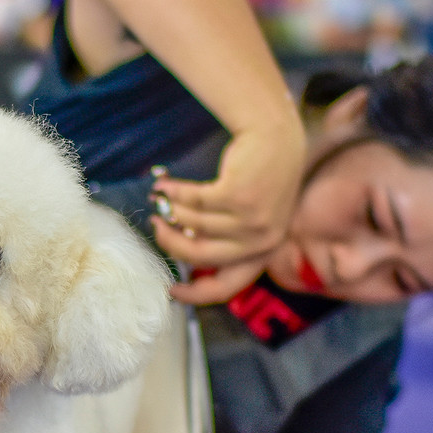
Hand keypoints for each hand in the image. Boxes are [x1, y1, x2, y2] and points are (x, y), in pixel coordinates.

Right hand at [150, 122, 304, 302]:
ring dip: (170, 210)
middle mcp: (261, 241)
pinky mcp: (238, 196)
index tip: (171, 290)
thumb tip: (183, 254)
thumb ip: (227, 240)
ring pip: (193, 224)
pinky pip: (193, 201)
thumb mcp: (251, 217)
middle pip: (200, 256)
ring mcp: (251, 219)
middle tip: (155, 227)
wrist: (276, 137)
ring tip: (159, 198)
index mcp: (264, 252)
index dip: (195, 294)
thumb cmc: (258, 178)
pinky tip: (163, 185)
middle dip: (170, 243)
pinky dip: (174, 193)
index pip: (226, 287)